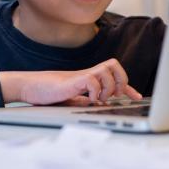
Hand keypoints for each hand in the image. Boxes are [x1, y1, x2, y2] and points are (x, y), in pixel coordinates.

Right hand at [6, 59, 141, 105]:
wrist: (31, 86)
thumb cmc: (50, 91)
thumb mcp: (73, 98)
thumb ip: (86, 98)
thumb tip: (99, 103)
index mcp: (90, 78)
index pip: (115, 76)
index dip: (128, 87)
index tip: (137, 97)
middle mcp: (89, 73)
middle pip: (114, 64)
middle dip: (121, 80)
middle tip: (115, 95)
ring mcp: (81, 75)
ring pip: (107, 70)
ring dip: (109, 86)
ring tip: (101, 97)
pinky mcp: (73, 80)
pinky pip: (92, 79)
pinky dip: (96, 90)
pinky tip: (90, 98)